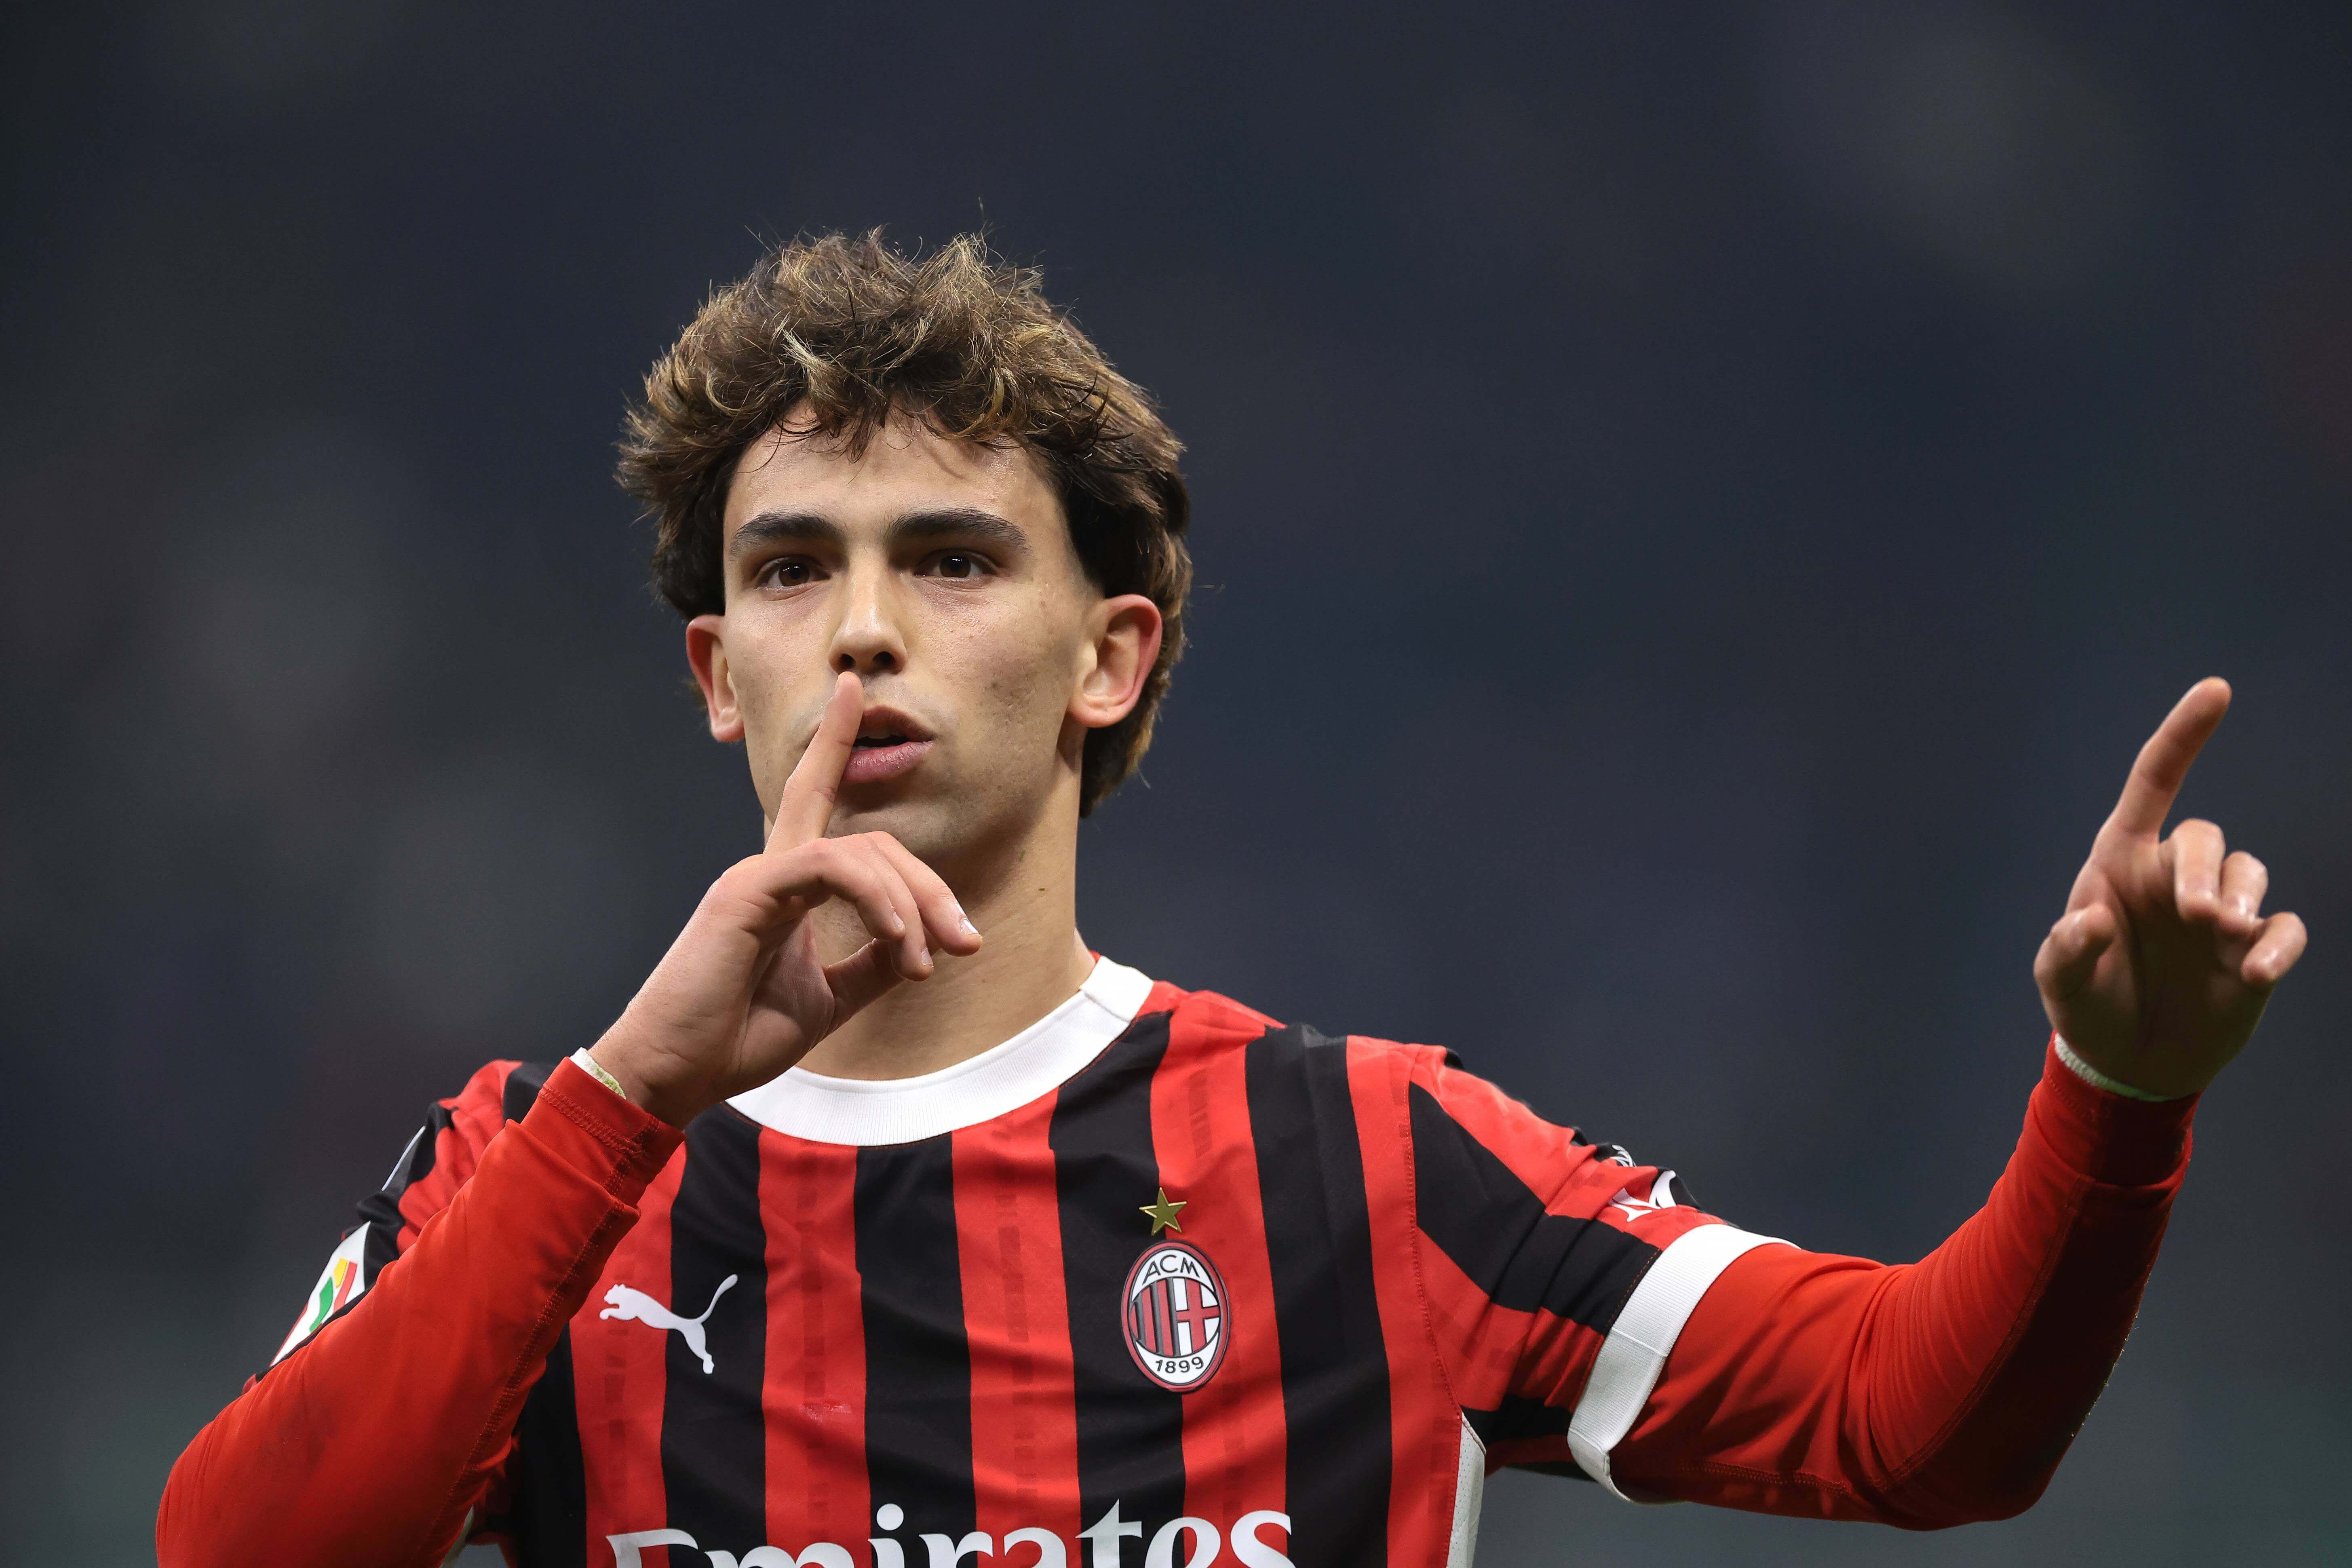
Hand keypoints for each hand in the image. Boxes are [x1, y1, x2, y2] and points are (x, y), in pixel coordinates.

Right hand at [588, 671, 981, 1124]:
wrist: (676, 1074)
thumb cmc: (737, 1038)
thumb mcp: (828, 998)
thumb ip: (871, 965)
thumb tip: (919, 946)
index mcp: (786, 886)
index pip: (814, 797)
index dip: (833, 741)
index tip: (855, 691)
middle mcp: (771, 868)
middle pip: (873, 842)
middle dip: (930, 888)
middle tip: (965, 943)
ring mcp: (757, 874)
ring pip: (862, 852)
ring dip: (911, 907)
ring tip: (925, 963)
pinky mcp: (748, 890)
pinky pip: (830, 866)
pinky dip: (875, 899)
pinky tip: (897, 941)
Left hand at [2033, 678, 2306, 1099]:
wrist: (2130, 1060)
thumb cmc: (2089, 1006)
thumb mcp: (2060, 983)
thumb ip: (2064, 951)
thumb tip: (2086, 919)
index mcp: (2120, 863)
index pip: (2153, 784)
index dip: (2183, 736)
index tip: (2217, 690)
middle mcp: (2174, 878)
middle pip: (2203, 837)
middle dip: (2203, 867)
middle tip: (2195, 914)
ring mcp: (2220, 914)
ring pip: (2249, 871)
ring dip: (2241, 896)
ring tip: (2224, 933)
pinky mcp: (2255, 951)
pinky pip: (2283, 928)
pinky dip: (2278, 944)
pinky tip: (2258, 972)